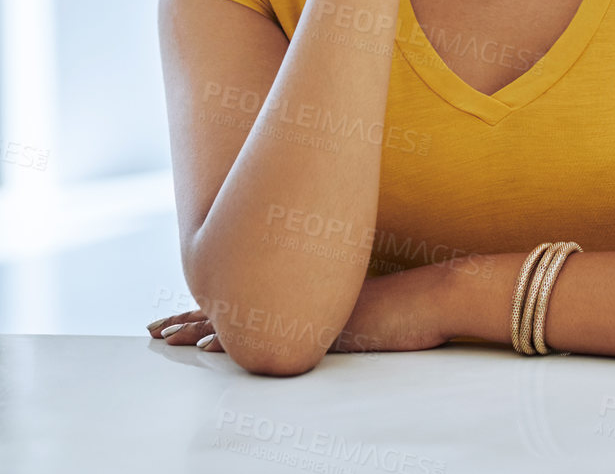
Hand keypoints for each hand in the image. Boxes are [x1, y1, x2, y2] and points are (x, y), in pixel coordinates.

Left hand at [144, 265, 455, 356]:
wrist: (428, 300)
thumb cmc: (404, 309)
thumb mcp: (359, 313)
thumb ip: (331, 318)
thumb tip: (321, 328)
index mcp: (299, 301)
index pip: (245, 305)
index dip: (208, 314)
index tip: (179, 321)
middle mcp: (293, 302)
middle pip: (228, 311)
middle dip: (187, 320)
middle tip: (154, 331)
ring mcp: (298, 312)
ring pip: (234, 320)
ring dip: (194, 329)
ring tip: (163, 338)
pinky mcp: (300, 327)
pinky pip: (256, 334)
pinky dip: (226, 338)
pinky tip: (203, 347)